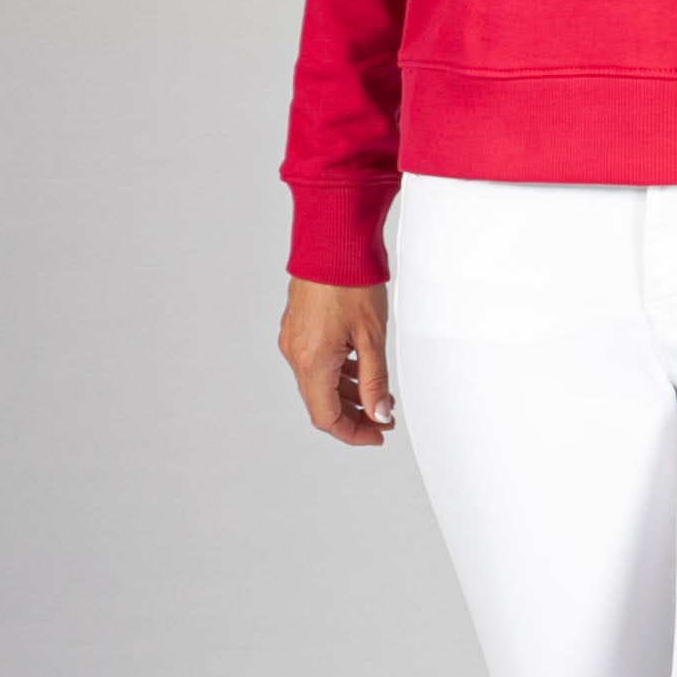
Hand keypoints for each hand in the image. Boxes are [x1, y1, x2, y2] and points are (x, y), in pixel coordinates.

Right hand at [279, 279, 395, 446]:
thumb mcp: (372, 338)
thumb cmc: (351, 280)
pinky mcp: (297, 326)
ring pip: (319, 382)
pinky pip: (315, 362)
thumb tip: (379, 414)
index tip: (377, 434)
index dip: (354, 433)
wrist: (333, 242)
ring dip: (347, 393)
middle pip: (322, 402)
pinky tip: (360, 368)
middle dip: (354, 414)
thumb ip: (376, 382)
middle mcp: (296, 353)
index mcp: (312, 361)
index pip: (328, 417)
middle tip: (382, 418)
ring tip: (378, 393)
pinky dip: (337, 372)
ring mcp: (294, 339)